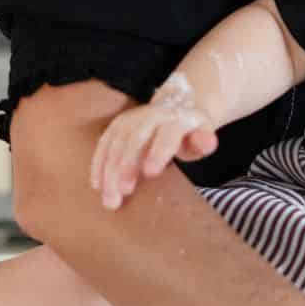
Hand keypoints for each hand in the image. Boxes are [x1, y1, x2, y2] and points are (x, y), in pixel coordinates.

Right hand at [90, 78, 218, 208]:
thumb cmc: (190, 132)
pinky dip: (99, 163)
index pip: (167, 135)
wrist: (179, 107)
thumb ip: (203, 141)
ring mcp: (132, 118)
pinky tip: (97, 184)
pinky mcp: (117, 125)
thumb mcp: (202, 136)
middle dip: (127, 165)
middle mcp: (151, 115)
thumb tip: (207, 143)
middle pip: (136, 138)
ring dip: (109, 170)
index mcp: (176, 119)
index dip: (158, 152)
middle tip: (122, 192)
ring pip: (116, 141)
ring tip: (109, 198)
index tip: (150, 173)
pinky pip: (104, 142)